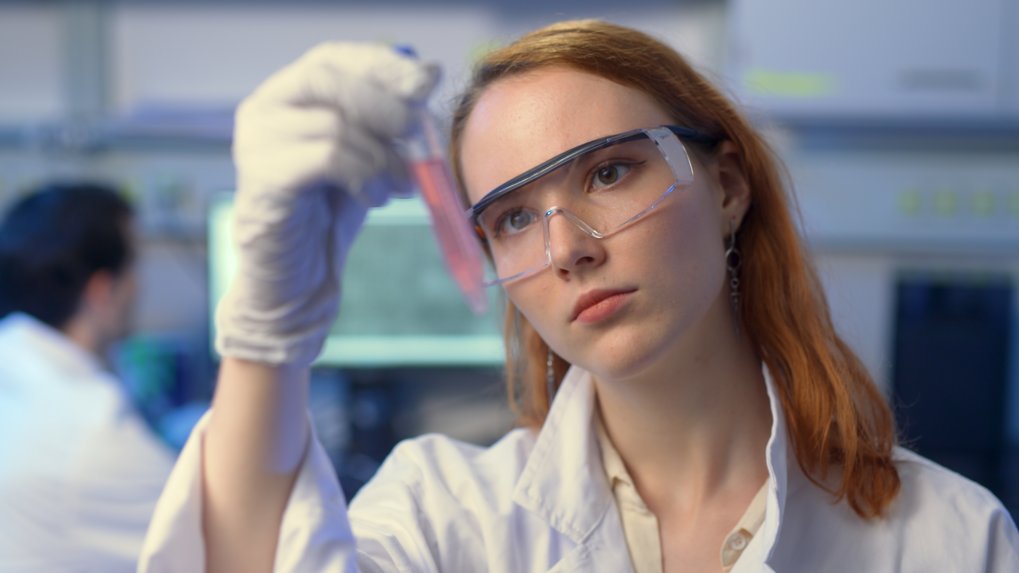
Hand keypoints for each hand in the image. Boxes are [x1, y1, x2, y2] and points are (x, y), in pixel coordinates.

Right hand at [216, 43, 438, 365]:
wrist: (301, 280)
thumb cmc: (332, 213)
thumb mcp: (370, 154)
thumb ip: (390, 116)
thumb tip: (429, 71)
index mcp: (288, 96)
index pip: (333, 57)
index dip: (381, 64)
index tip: (426, 82)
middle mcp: (263, 110)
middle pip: (327, 78)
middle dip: (385, 104)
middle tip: (419, 136)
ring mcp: (255, 144)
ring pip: (333, 123)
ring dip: (383, 154)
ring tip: (402, 184)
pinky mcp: (262, 180)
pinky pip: (326, 158)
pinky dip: (363, 175)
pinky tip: (373, 198)